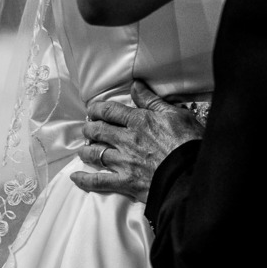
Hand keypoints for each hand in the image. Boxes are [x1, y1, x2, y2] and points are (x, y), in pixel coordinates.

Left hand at [70, 80, 204, 202]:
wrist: (191, 172)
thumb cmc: (188, 141)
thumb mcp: (175, 114)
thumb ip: (152, 101)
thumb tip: (135, 85)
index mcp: (139, 121)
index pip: (110, 111)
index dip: (98, 109)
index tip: (92, 110)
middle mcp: (126, 139)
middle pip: (98, 131)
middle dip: (89, 128)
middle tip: (86, 128)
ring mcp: (124, 161)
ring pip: (95, 154)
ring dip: (85, 150)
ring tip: (82, 149)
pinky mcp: (125, 182)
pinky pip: (99, 181)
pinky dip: (85, 179)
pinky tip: (75, 177)